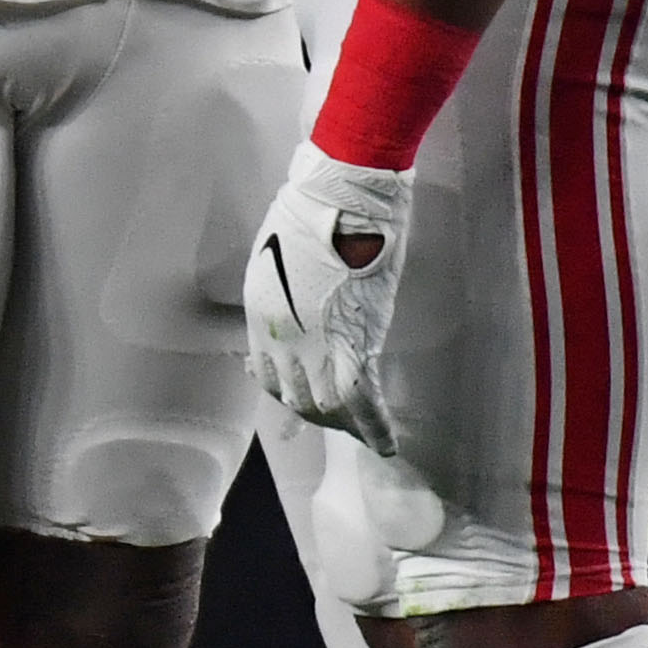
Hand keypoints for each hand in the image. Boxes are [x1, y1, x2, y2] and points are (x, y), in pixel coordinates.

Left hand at [245, 143, 414, 448]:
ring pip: (324, 404)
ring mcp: (314, 344)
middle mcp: (281, 339)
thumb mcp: (281, 257)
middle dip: (314, 415)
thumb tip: (302, 304)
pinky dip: (374, 428)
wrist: (340, 201)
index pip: (266, 373)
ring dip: (342, 424)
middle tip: (336, 425)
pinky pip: (362, 399)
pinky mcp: (353, 343)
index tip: (293, 398)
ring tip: (360, 435)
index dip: (281, 390)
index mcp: (261, 316)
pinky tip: (385, 446)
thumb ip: (287, 291)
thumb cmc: (313, 214)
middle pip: (294, 395)